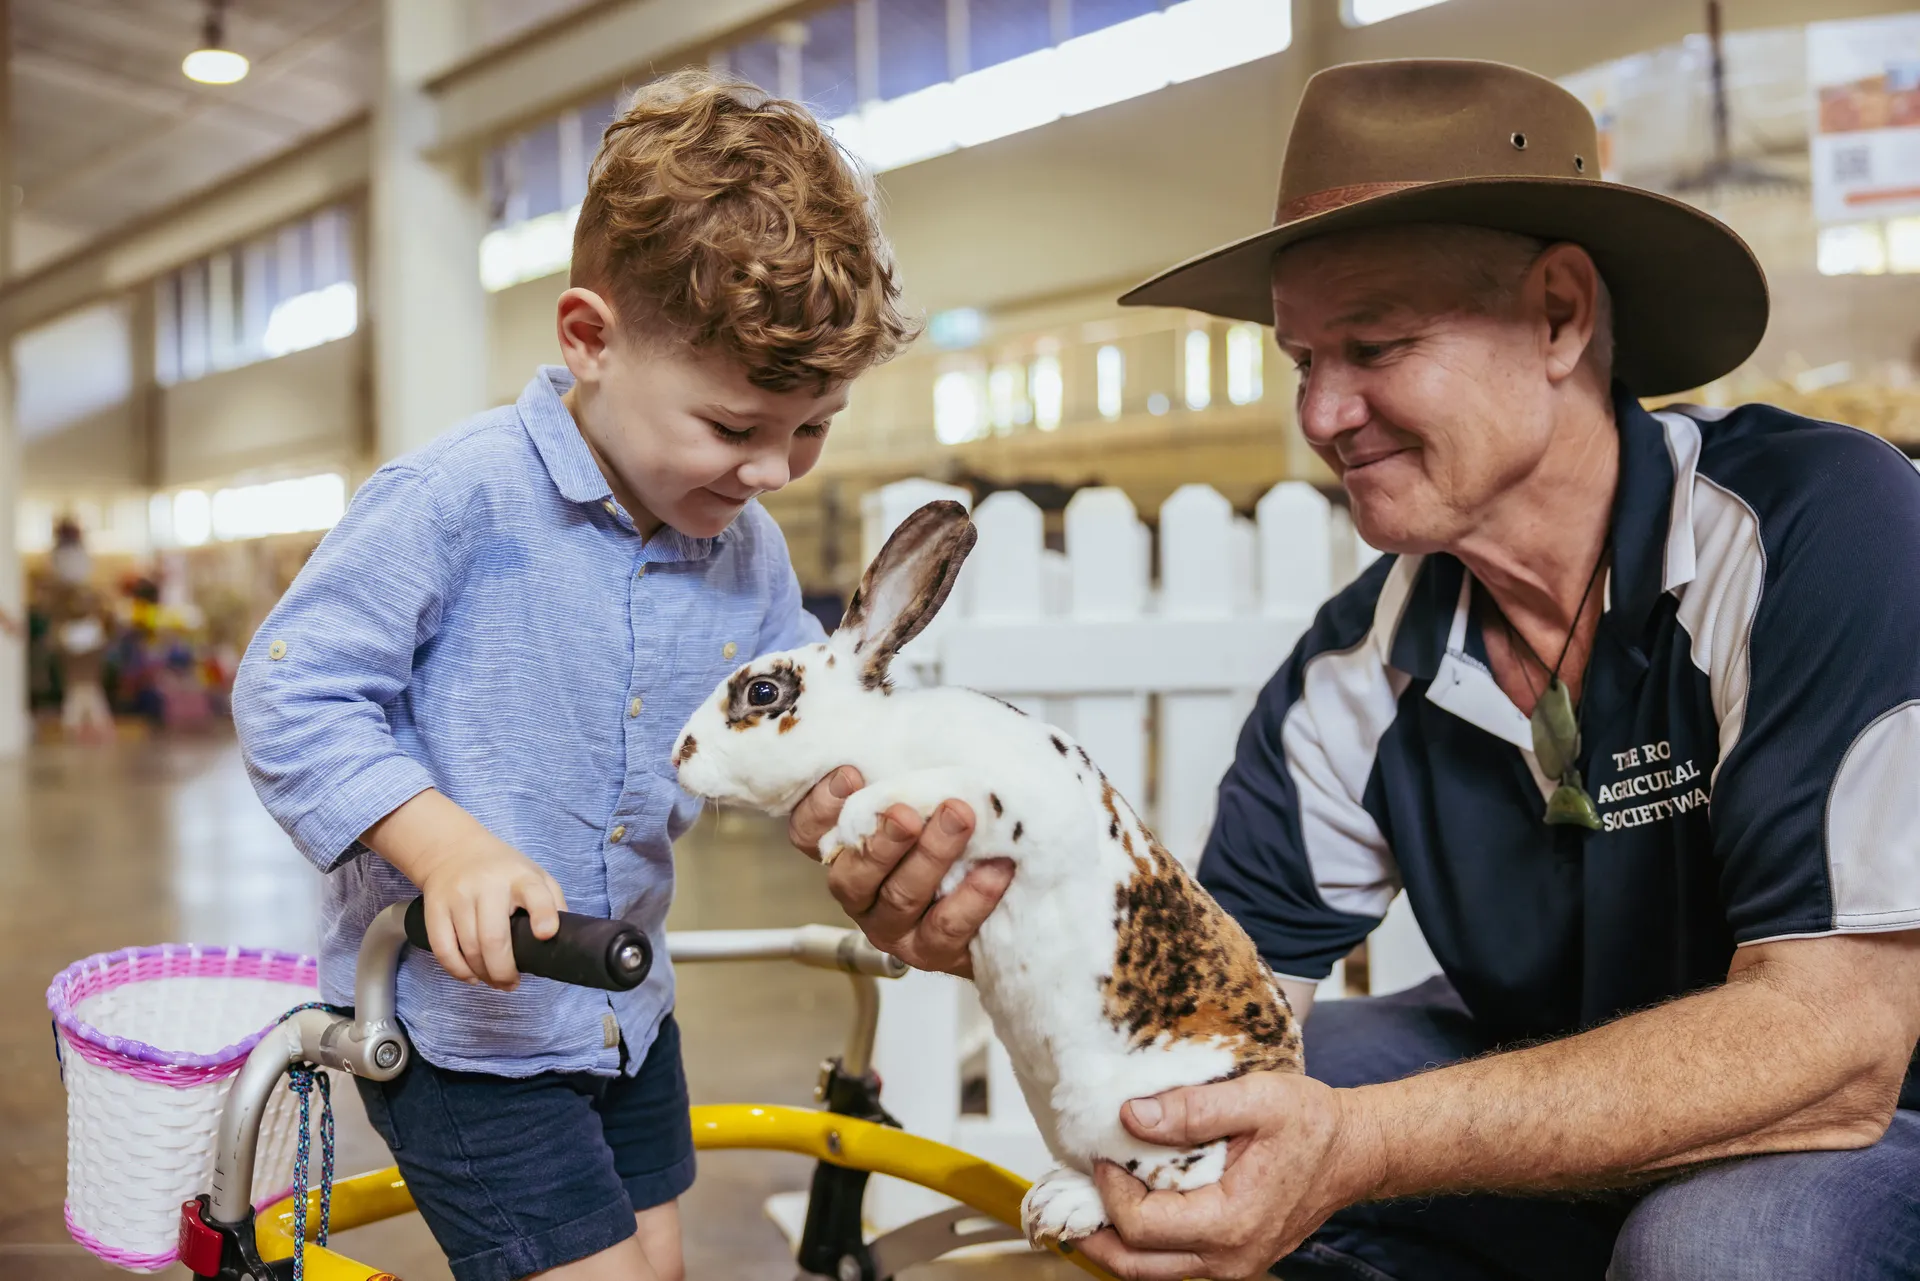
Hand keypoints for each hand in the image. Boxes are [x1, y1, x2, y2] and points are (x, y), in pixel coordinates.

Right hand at [362, 791, 567, 990]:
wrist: (453, 850)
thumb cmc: (504, 871)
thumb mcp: (535, 875)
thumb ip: (552, 902)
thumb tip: (563, 938)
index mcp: (520, 877)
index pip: (535, 894)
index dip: (542, 916)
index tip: (545, 935)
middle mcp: (488, 885)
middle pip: (493, 937)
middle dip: (504, 970)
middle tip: (511, 984)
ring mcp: (458, 897)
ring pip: (469, 948)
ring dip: (483, 974)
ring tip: (495, 982)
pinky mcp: (435, 909)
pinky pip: (443, 949)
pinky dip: (457, 970)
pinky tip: (471, 977)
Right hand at [787, 766, 1010, 977]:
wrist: (1006, 889)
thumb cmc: (953, 823)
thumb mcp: (924, 786)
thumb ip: (907, 765)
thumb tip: (910, 720)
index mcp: (844, 848)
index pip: (808, 832)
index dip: (820, 806)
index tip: (851, 774)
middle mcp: (859, 890)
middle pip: (851, 873)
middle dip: (883, 839)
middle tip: (908, 811)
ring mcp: (891, 925)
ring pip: (899, 896)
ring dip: (930, 857)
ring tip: (960, 819)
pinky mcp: (930, 951)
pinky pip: (946, 926)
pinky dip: (972, 896)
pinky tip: (996, 868)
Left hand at [1076, 1073, 1373, 1280]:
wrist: (1353, 1152)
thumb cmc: (1312, 1126)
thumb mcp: (1257, 1099)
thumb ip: (1192, 1108)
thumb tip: (1131, 1117)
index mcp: (1232, 1222)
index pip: (1142, 1226)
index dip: (1110, 1191)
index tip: (1103, 1154)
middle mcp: (1231, 1258)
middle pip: (1136, 1266)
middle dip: (1096, 1234)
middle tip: (1072, 1196)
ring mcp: (1232, 1266)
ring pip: (1152, 1273)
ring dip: (1116, 1243)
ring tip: (1093, 1204)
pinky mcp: (1232, 1260)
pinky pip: (1173, 1265)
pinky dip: (1143, 1244)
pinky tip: (1130, 1209)